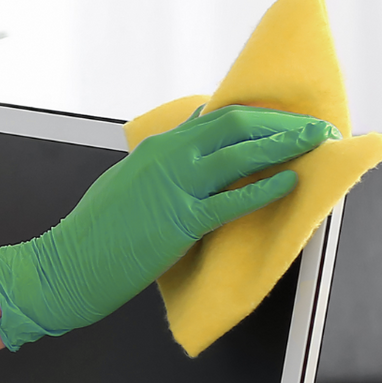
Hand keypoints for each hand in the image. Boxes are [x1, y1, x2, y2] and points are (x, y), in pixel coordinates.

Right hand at [0, 106, 334, 348]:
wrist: (65, 267)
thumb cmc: (94, 235)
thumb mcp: (126, 184)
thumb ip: (161, 167)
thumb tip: (190, 156)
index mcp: (155, 148)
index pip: (215, 117)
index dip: (257, 116)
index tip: (286, 120)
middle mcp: (167, 157)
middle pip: (235, 124)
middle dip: (281, 123)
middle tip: (315, 127)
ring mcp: (174, 187)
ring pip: (240, 153)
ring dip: (284, 145)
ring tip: (315, 144)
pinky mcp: (181, 221)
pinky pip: (234, 198)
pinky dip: (266, 187)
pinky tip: (290, 182)